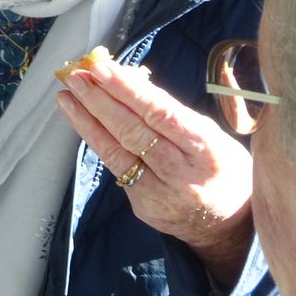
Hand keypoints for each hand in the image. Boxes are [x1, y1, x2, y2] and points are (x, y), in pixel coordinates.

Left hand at [55, 58, 253, 287]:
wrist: (228, 226)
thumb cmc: (221, 167)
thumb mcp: (213, 135)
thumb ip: (174, 112)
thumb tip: (129, 80)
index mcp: (208, 150)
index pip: (161, 114)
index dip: (128, 90)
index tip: (102, 69)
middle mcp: (184, 175)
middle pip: (134, 132)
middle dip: (100, 100)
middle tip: (76, 76)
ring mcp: (162, 195)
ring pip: (117, 153)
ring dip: (87, 121)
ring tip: (67, 96)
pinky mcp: (145, 208)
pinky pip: (117, 169)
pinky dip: (98, 142)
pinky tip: (83, 122)